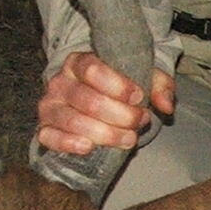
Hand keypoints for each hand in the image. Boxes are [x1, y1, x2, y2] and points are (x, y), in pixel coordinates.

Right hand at [37, 53, 175, 155]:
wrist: (96, 101)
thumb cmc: (119, 88)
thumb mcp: (143, 78)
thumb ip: (159, 85)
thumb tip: (166, 105)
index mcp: (79, 62)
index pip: (92, 69)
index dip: (118, 86)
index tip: (138, 97)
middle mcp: (60, 82)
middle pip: (89, 100)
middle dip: (121, 115)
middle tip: (140, 121)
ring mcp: (50, 106)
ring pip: (73, 121)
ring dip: (106, 134)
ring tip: (129, 138)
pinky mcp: (44, 129)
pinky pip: (50, 137)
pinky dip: (69, 144)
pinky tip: (89, 147)